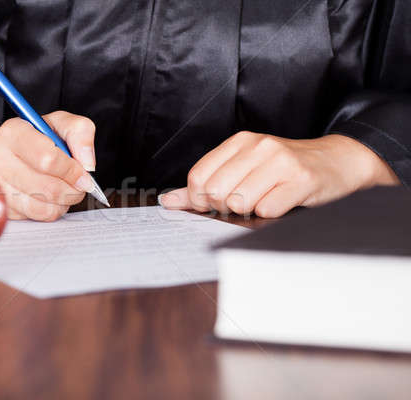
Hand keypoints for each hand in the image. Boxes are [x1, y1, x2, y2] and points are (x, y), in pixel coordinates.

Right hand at [0, 111, 96, 221]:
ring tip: (59, 190)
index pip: (49, 156)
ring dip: (62, 203)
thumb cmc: (28, 140)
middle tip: (77, 184)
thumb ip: (79, 132)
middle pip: (51, 188)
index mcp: (11, 133)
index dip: (73, 169)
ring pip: (44, 208)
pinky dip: (48, 212)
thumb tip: (87, 163)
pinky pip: (34, 219)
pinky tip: (43, 199)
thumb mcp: (54, 123)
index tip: (83, 174)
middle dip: (72, 189)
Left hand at [159, 132, 398, 217]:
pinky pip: (267, 210)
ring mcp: (281, 161)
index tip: (214, 203)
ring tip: (264, 199)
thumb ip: (205, 183)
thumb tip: (168, 200)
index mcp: (240, 142)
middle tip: (244, 202)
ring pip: (240, 203)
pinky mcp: (301, 180)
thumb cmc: (285, 169)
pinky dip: (270, 214)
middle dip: (225, 207)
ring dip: (249, 211)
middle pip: (216, 192)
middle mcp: (259, 146)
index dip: (200, 199)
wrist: (336, 162)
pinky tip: (281, 201)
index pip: (198, 177)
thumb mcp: (243, 167)